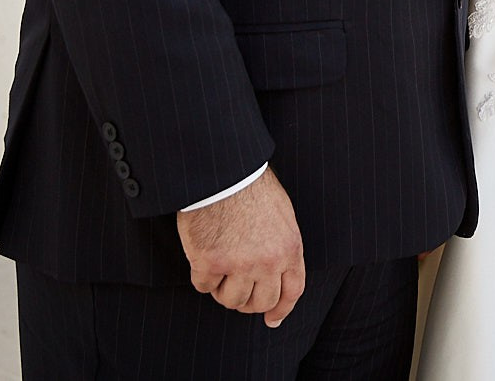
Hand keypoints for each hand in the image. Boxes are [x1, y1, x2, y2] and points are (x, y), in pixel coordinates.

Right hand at [176, 165, 305, 326]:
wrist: (224, 174)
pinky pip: (204, 287)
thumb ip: (281, 247)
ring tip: (219, 267)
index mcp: (290, 248)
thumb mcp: (281, 217)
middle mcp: (268, 262)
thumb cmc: (251, 189)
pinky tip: (202, 254)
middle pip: (260, 302)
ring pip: (231, 300)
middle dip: (247, 301)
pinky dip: (202, 276)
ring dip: (223, 290)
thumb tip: (277, 273)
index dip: (282, 309)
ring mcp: (239, 265)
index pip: (292, 291)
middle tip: (235, 288)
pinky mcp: (210, 263)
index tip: (272, 320)